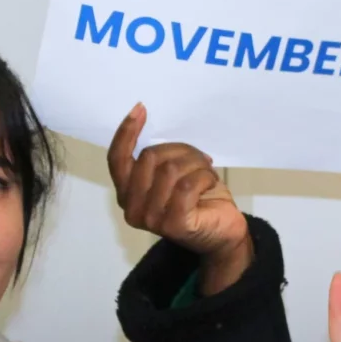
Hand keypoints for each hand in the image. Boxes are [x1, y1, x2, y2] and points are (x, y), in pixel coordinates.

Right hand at [107, 103, 250, 294]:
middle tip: (199, 159)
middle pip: (149, 157)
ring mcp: (151, 219)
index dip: (126, 132)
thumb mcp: (172, 173)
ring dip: (195, 164)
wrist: (223, 232)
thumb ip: (158, 159)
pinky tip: (211, 182)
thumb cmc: (199, 199)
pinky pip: (187, 185)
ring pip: (170, 169)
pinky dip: (204, 177)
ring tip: (206, 173)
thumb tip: (158, 129)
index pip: (117, 159)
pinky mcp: (173, 225)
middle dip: (180, 150)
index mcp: (127, 194)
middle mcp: (132, 208)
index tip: (140, 109)